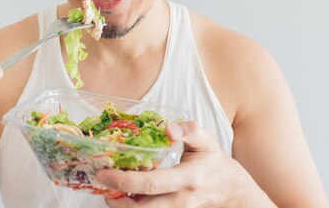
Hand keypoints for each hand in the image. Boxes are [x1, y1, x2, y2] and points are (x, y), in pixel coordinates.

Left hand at [95, 121, 261, 207]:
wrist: (229, 189)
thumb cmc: (213, 160)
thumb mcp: (206, 140)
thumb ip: (188, 130)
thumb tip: (167, 128)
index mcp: (187, 179)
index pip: (152, 184)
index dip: (125, 180)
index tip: (104, 172)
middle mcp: (180, 200)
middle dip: (116, 200)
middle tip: (99, 181)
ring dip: (121, 205)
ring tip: (107, 188)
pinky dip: (131, 205)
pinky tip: (122, 193)